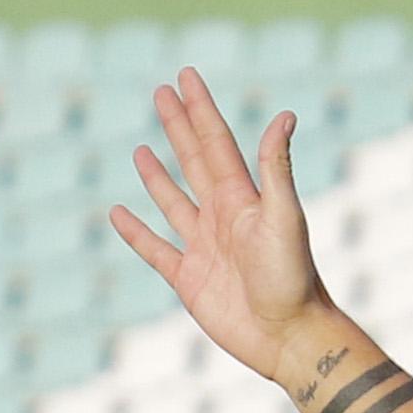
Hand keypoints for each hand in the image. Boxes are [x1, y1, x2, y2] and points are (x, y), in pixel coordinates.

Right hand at [114, 71, 343, 386]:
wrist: (287, 335)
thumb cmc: (293, 277)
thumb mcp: (283, 216)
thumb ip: (275, 168)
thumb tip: (284, 114)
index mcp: (241, 196)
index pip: (215, 141)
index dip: (200, 108)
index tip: (185, 77)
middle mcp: (221, 216)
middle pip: (193, 160)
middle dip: (178, 126)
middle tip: (161, 93)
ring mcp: (203, 247)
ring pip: (173, 201)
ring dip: (158, 175)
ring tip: (142, 149)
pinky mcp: (188, 280)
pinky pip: (156, 250)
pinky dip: (136, 232)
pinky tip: (120, 214)